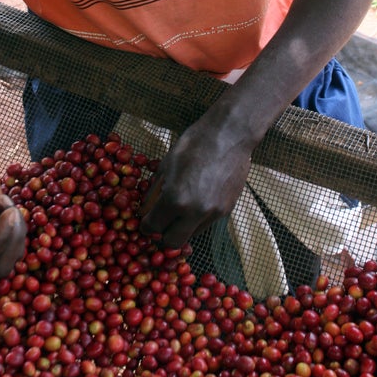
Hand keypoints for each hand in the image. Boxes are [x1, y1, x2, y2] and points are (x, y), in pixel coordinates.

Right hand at [0, 158, 26, 275]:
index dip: (3, 240)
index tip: (7, 212)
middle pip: (1, 264)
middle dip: (12, 236)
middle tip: (9, 210)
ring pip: (12, 253)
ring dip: (16, 228)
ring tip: (3, 204)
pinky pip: (16, 240)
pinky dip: (17, 222)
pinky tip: (3, 205)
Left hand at [139, 112, 253, 247]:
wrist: (230, 135)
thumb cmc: (194, 144)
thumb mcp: (166, 165)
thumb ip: (155, 191)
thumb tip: (147, 208)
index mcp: (175, 199)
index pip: (153, 227)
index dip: (146, 225)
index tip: (146, 221)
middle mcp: (194, 212)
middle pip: (172, 242)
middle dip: (163, 235)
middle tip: (160, 223)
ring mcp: (213, 213)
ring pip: (191, 235)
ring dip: (181, 228)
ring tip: (180, 209)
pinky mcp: (227, 209)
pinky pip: (206, 223)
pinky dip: (197, 218)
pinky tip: (197, 199)